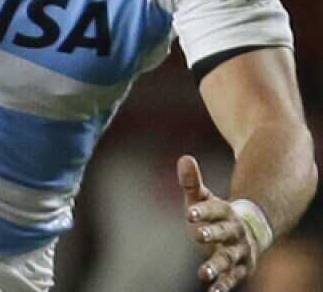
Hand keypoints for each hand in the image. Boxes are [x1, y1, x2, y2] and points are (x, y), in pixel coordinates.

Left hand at [178, 155, 256, 291]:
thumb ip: (192, 182)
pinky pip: (233, 277)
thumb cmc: (218, 214)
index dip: (201, 210)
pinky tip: (213, 291)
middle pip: (224, 232)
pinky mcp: (242, 267)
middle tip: (197, 234)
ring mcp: (240, 250)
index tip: (188, 212)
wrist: (250, 231)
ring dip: (217, 265)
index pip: (213, 209)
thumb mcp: (205, 198)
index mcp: (225, 211)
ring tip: (203, 272)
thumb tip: (184, 157)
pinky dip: (224, 285)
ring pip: (229, 257)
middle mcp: (235, 231)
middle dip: (212, 233)